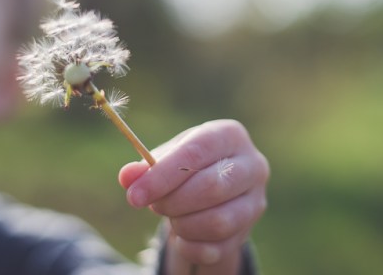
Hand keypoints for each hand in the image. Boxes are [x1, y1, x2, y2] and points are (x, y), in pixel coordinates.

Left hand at [118, 119, 268, 272]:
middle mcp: (252, 165)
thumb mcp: (166, 158)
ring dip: (182, 224)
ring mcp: (255, 201)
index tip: (135, 195)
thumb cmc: (187, 167)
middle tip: (153, 205)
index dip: (164, 175)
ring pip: (218, 222)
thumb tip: (127, 176)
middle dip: (173, 201)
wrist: (214, 193)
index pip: (197, 152)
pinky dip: (189, 245)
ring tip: (171, 216)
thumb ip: (146, 167)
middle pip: (212, 187)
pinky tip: (181, 235)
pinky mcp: (248, 231)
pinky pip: (216, 248)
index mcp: (230, 136)